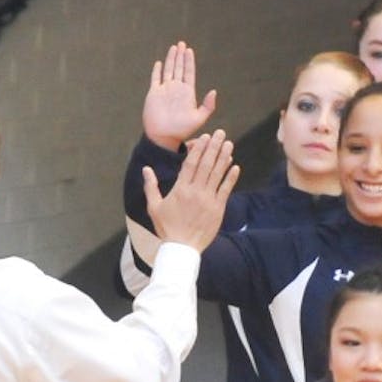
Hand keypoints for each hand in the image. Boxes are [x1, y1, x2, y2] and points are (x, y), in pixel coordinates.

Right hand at [144, 42, 216, 150]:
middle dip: (180, 56)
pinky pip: (155, 79)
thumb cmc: (182, 130)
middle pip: (179, 68)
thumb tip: (214, 91)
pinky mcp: (154, 93)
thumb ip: (207, 106)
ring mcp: (165, 90)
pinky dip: (157, 71)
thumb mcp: (198, 118)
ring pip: (168, 70)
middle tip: (182, 43)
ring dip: (171, 59)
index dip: (189, 61)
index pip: (189, 72)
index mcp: (187, 93)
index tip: (190, 50)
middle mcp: (176, 89)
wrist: (164, 137)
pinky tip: (159, 63)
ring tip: (174, 47)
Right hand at [146, 130, 238, 251]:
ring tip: (229, 144)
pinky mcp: (218, 208)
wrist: (182, 248)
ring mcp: (208, 199)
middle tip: (221, 133)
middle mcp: (195, 191)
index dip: (199, 148)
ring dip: (224, 158)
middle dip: (214, 147)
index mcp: (180, 189)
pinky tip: (235, 166)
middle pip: (207, 164)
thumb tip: (146, 169)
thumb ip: (151, 186)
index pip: (191, 163)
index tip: (205, 137)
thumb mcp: (154, 206)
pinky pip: (226, 190)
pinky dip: (231, 178)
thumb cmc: (167, 227)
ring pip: (217, 174)